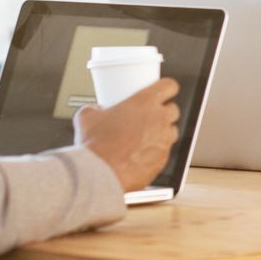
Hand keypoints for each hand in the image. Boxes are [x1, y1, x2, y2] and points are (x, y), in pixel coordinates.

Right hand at [73, 78, 180, 192]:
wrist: (99, 173)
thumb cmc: (96, 145)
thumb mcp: (87, 117)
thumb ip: (94, 109)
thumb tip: (94, 110)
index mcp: (144, 103)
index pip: (169, 86)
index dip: (167, 88)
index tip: (164, 90)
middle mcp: (159, 120)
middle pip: (173, 110)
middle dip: (164, 113)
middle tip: (149, 117)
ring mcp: (163, 141)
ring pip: (171, 132)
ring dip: (162, 133)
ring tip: (144, 138)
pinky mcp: (162, 161)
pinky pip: (164, 153)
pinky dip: (155, 153)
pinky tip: (140, 156)